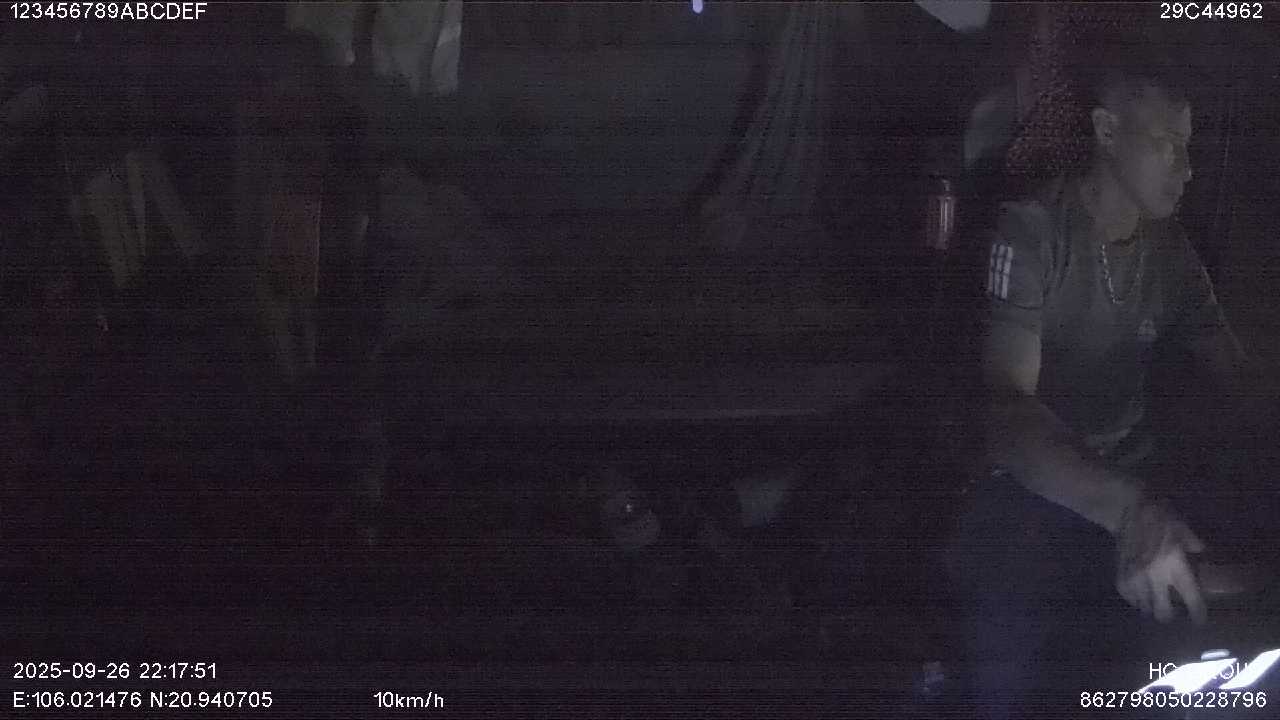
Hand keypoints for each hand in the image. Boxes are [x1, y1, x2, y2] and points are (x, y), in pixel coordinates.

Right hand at [1115, 497, 1207, 624]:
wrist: (1127, 509)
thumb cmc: (1161, 517)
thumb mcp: (1185, 530)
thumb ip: (1196, 548)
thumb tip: (1204, 558)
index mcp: (1175, 565)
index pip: (1191, 599)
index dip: (1198, 614)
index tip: (1199, 620)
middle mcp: (1155, 576)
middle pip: (1163, 612)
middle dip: (1170, 615)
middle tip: (1173, 612)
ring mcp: (1135, 577)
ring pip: (1144, 607)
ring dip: (1152, 607)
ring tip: (1156, 602)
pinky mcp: (1120, 574)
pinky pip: (1129, 598)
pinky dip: (1136, 599)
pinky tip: (1140, 595)